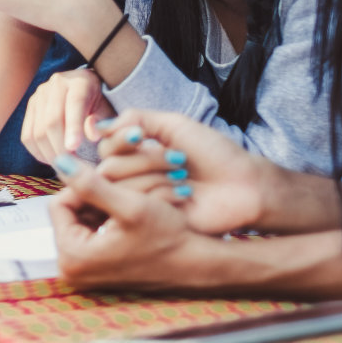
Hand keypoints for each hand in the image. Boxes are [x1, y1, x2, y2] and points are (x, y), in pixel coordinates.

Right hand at [21, 68, 112, 163]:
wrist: (83, 86)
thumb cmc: (100, 103)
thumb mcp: (107, 109)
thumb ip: (103, 122)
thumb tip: (93, 136)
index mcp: (80, 82)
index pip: (75, 104)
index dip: (73, 128)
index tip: (74, 149)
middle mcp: (56, 84)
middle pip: (51, 121)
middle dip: (60, 148)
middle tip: (72, 166)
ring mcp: (39, 95)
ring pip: (37, 131)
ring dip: (49, 154)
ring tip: (63, 165)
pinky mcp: (30, 107)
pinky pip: (27, 136)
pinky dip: (37, 152)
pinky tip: (51, 159)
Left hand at [48, 156, 210, 290]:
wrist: (197, 265)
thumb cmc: (169, 237)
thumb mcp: (130, 205)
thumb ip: (90, 183)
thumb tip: (59, 160)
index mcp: (72, 257)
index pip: (60, 204)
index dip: (82, 185)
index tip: (108, 177)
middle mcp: (72, 269)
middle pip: (70, 214)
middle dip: (91, 196)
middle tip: (118, 186)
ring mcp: (84, 272)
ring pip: (82, 220)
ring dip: (100, 204)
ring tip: (125, 196)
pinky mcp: (97, 270)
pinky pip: (92, 234)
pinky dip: (106, 219)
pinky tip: (127, 211)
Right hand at [89, 111, 273, 235]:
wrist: (242, 185)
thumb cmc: (213, 153)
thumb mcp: (174, 125)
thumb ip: (136, 119)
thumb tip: (99, 128)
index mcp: (138, 155)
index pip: (106, 146)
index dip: (120, 139)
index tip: (142, 135)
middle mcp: (135, 179)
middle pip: (108, 166)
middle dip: (146, 159)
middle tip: (180, 159)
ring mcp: (143, 202)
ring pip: (121, 187)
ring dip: (156, 175)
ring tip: (184, 177)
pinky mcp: (153, 223)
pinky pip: (137, 206)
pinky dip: (163, 194)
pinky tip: (185, 195)